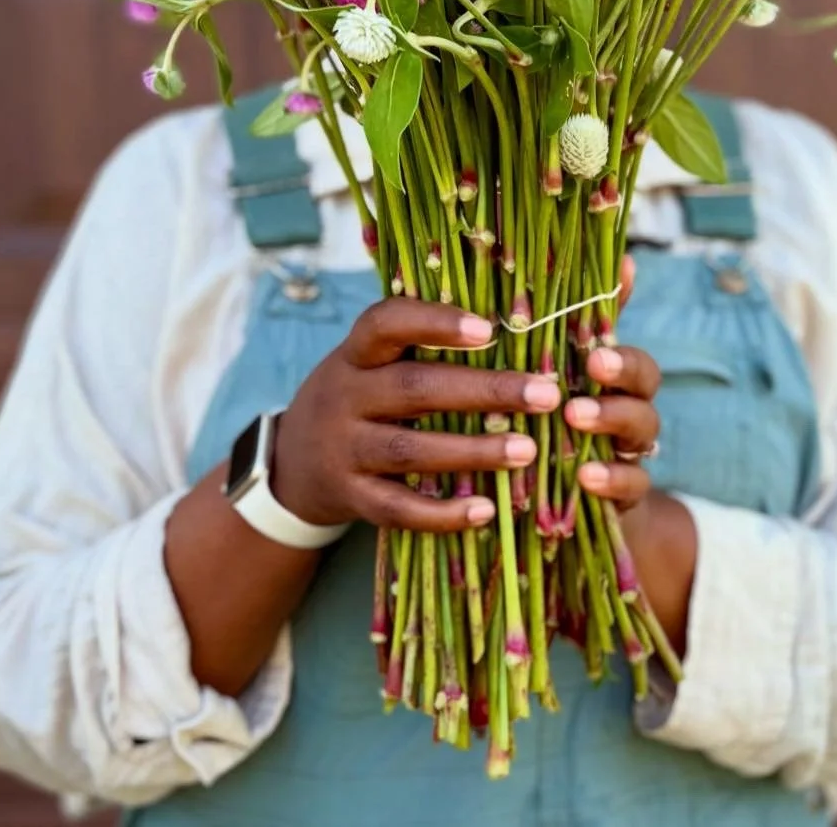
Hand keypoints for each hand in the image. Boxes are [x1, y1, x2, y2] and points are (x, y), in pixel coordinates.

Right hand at [271, 298, 561, 533]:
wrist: (291, 464)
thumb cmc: (359, 397)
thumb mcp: (372, 362)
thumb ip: (423, 342)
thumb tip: (516, 324)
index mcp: (356, 354)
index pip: (384, 324)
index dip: (434, 322)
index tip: (489, 330)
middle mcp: (344, 396)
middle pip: (413, 389)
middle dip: (483, 390)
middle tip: (544, 394)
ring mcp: (343, 449)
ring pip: (409, 449)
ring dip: (473, 451)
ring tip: (528, 450)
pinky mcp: (350, 497)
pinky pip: (396, 508)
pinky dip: (442, 513)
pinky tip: (487, 510)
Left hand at [560, 258, 695, 651]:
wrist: (573, 503)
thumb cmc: (559, 420)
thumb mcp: (557, 373)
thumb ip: (570, 323)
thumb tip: (592, 260)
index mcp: (611, 376)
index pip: (628, 348)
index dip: (619, 344)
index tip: (592, 348)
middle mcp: (629, 407)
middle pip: (646, 384)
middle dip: (622, 373)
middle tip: (593, 368)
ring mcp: (632, 451)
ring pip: (643, 431)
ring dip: (612, 420)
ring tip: (575, 418)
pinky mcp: (626, 495)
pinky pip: (633, 485)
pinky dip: (613, 479)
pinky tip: (587, 476)